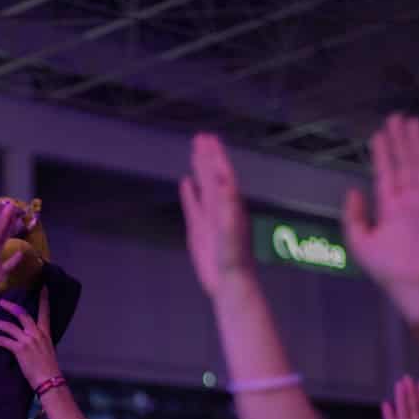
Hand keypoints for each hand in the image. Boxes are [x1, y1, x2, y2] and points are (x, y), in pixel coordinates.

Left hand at [0, 299, 61, 388]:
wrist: (49, 380)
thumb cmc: (48, 369)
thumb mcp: (47, 350)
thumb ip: (39, 342)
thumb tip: (32, 339)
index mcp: (45, 333)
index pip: (45, 312)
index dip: (44, 299)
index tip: (43, 288)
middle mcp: (36, 333)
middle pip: (22, 314)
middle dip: (11, 307)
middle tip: (1, 302)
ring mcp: (27, 340)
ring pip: (9, 326)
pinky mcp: (19, 349)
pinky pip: (3, 341)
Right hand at [179, 134, 254, 297]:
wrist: (230, 282)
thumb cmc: (233, 259)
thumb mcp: (231, 232)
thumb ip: (228, 208)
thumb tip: (223, 184)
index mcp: (230, 205)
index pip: (221, 174)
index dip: (215, 157)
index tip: (209, 139)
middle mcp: (221, 207)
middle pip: (213, 175)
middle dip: (207, 156)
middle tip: (201, 136)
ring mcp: (210, 217)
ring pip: (203, 187)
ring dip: (200, 169)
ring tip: (195, 151)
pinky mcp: (199, 230)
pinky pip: (193, 205)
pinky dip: (190, 193)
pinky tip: (186, 182)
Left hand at [342, 114, 418, 313]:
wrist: (410, 282)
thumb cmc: (386, 267)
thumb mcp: (359, 241)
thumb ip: (353, 216)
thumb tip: (352, 190)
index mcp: (390, 208)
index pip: (386, 174)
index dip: (383, 154)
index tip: (379, 134)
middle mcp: (408, 201)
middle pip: (404, 164)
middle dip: (400, 142)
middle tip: (396, 118)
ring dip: (416, 144)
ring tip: (412, 122)